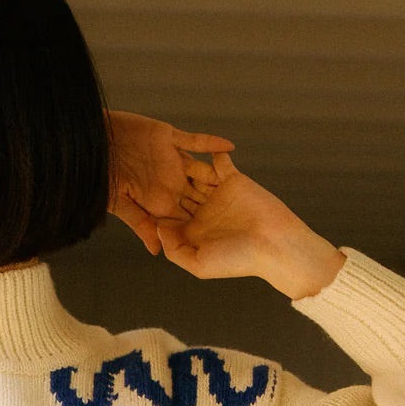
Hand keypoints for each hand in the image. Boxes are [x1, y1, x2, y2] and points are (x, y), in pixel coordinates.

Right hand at [108, 111, 234, 254]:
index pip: (184, 216)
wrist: (89, 143)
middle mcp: (167, 182)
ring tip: (243, 184)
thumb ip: (140, 224)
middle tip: (242, 216)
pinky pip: (195, 142)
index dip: (202, 226)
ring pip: (200, 169)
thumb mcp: (119, 204)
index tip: (225, 240)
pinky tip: (229, 146)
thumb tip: (157, 251)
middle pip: (198, 195)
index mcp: (157, 200)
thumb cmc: (98, 177)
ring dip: (218, 175)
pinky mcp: (168, 138)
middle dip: (217, 204)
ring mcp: (170, 160)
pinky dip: (210, 144)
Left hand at [155, 155, 344, 298]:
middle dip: (159, 179)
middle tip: (137, 162)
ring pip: (193, 174)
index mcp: (192, 231)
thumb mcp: (198, 264)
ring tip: (158, 147)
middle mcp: (202, 211)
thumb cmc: (237, 261)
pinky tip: (192, 141)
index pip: (166, 215)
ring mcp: (217, 194)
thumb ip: (174, 249)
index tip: (129, 193)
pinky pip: (218, 162)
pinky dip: (209, 151)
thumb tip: (159, 227)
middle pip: (176, 192)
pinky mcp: (234, 179)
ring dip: (178, 162)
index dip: (149, 206)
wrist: (275, 246)